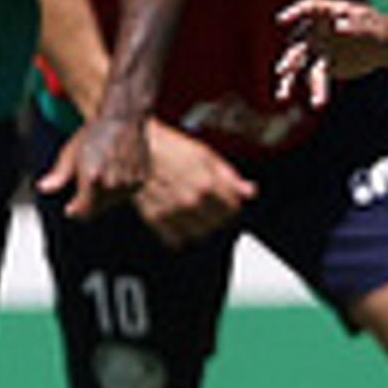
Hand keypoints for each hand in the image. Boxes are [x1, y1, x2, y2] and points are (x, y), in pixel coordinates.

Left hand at [44, 108, 154, 219]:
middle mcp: (112, 184)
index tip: (70, 208)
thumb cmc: (95, 133)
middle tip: (88, 181)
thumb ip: (58, 175)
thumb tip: (43, 188)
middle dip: (89, 201)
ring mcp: (128, 183)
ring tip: (103, 170)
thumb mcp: (71, 152)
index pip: (82, 211)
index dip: (74, 210)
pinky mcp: (140, 181)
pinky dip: (120, 188)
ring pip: (112, 202)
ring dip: (105, 195)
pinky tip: (117, 169)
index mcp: (92, 178)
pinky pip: (126, 193)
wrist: (124, 119)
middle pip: (97, 208)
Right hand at [130, 118, 253, 245]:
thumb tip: (250, 191)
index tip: (228, 200)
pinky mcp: (155, 219)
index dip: (232, 204)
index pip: (232, 209)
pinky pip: (175, 240)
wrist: (137, 150)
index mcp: (207, 184)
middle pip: (218, 224)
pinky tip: (180, 221)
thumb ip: (230, 176)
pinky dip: (180, 235)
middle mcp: (191, 202)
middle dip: (219, 216)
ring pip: (199, 235)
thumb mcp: (206, 155)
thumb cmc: (170, 147)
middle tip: (212, 207)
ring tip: (197, 214)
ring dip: (202, 227)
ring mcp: (172, 212)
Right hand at [273, 0, 387, 109]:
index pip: (308, 7)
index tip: (282, 20)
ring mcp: (317, 47)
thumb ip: (356, 25)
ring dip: (290, 77)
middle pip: (299, 41)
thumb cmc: (377, 28)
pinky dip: (298, 85)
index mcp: (328, 11)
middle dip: (291, 57)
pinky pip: (307, 75)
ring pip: (298, 62)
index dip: (294, 12)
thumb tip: (340, 26)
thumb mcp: (370, 25)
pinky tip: (286, 97)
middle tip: (282, 70)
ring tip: (282, 95)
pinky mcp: (322, 64)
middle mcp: (317, 29)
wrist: (382, 46)